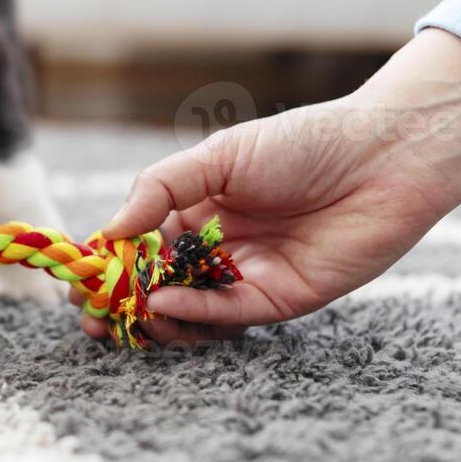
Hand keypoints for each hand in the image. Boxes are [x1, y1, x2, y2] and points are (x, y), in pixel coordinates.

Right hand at [81, 31, 460, 344]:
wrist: (384, 157)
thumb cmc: (303, 143)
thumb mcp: (219, 155)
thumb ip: (161, 189)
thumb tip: (109, 229)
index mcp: (198, 211)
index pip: (140, 248)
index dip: (107, 266)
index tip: (76, 279)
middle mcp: (219, 249)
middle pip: (158, 288)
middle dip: (121, 304)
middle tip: (90, 315)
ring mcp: (248, 277)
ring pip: (189, 312)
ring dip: (153, 317)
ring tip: (126, 315)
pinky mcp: (281, 300)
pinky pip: (228, 315)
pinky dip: (194, 313)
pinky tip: (167, 303)